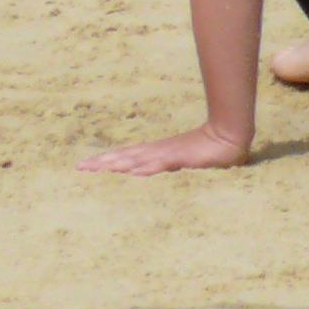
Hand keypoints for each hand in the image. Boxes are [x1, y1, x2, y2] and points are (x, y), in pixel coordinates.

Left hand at [80, 122, 254, 176]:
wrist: (229, 135)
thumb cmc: (207, 150)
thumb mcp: (181, 160)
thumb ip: (164, 165)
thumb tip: (144, 171)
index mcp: (155, 152)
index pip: (124, 157)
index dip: (103, 161)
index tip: (82, 166)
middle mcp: (157, 151)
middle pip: (124, 157)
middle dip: (102, 163)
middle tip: (79, 167)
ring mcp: (169, 153)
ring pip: (138, 159)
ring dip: (117, 164)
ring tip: (98, 168)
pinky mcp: (183, 157)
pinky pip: (163, 163)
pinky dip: (148, 167)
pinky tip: (135, 172)